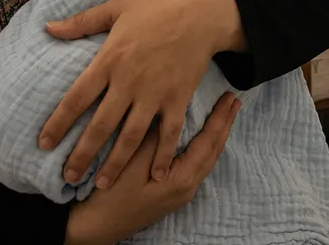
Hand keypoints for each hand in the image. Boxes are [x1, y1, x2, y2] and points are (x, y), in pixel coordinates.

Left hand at [40, 0, 244, 189]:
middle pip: (100, 127)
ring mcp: (155, 93)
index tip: (44, 144)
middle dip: (82, 155)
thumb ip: (82, 21)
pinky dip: (164, 155)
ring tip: (102, 184)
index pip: (76, 99)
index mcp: (110, 59)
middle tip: (68, 177)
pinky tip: (157, 175)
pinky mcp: (178, 97)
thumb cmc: (159, 6)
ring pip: (131, 136)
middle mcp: (129, 82)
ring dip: (115, 163)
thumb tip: (48, 27)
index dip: (58, 124)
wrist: (203, 12)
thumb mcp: (118, 7)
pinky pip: (170, 132)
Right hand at [65, 92, 240, 244]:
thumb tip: (169, 115)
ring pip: (207, 157)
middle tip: (234, 101)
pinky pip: (198, 163)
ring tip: (225, 115)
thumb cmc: (111, 195)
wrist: (94, 229)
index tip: (230, 98)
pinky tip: (204, 136)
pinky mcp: (173, 193)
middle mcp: (187, 187)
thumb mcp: (132, 163)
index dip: (220, 118)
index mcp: (182, 179)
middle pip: (213, 150)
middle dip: (224, 124)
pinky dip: (206, 145)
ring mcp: (181, 193)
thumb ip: (155, 139)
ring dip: (217, 134)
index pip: (209, 142)